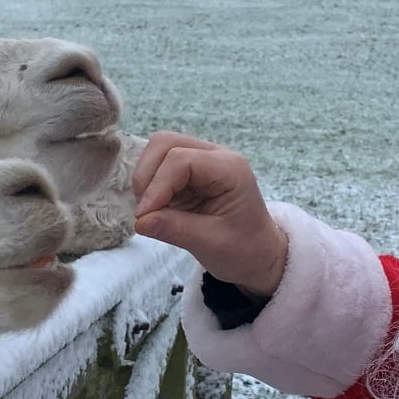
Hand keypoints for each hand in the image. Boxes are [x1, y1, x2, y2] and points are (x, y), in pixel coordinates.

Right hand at [130, 132, 287, 296]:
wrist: (259, 254)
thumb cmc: (243, 249)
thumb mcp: (210, 244)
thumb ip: (173, 228)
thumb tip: (139, 220)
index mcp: (230, 169)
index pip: (180, 160)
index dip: (156, 186)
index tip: (143, 216)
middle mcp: (216, 156)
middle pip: (165, 143)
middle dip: (147, 175)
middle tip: (144, 211)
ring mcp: (203, 160)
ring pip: (159, 150)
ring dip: (146, 178)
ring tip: (149, 210)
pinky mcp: (191, 171)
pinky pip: (161, 164)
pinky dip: (151, 183)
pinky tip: (156, 207)